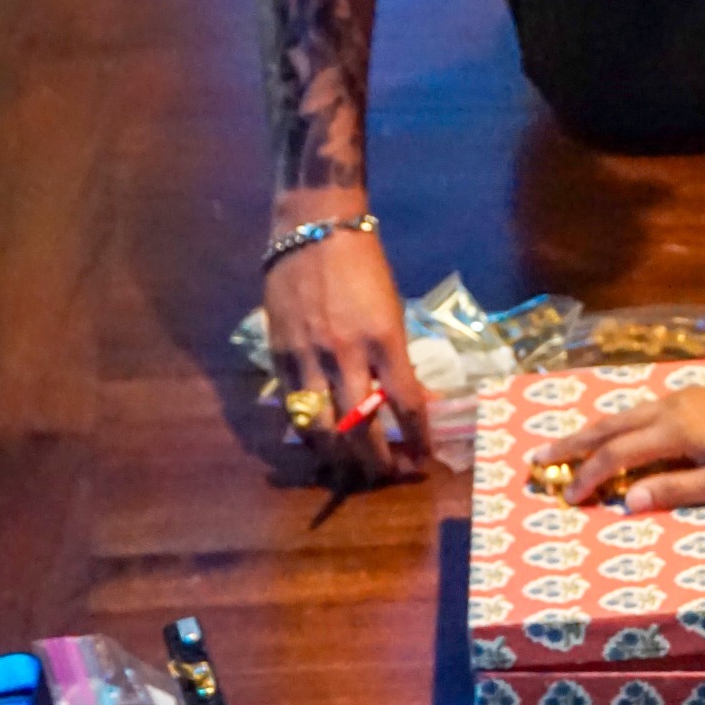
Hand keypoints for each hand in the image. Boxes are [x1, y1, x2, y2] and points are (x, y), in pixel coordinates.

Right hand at [263, 221, 428, 484]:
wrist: (314, 229)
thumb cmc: (363, 267)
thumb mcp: (392, 311)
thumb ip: (397, 359)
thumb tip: (413, 403)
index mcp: (384, 339)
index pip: (406, 404)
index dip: (418, 438)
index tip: (424, 458)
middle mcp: (346, 353)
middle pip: (361, 428)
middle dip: (376, 462)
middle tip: (387, 476)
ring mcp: (308, 356)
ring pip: (321, 428)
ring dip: (338, 459)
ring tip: (351, 473)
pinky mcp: (279, 354)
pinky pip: (292, 407)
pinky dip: (308, 433)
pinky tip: (320, 445)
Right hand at [534, 378, 704, 510]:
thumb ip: (674, 491)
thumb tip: (627, 501)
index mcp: (672, 431)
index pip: (616, 455)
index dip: (588, 476)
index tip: (568, 496)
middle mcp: (667, 408)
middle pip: (607, 425)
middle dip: (571, 443)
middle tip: (538, 458)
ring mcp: (678, 398)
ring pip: (622, 413)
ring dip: (591, 431)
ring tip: (566, 445)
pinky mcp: (690, 397)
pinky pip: (639, 408)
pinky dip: (616, 423)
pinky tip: (615, 431)